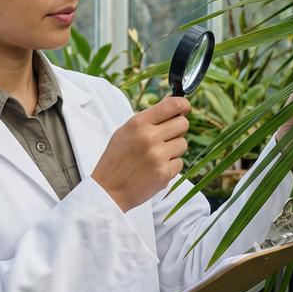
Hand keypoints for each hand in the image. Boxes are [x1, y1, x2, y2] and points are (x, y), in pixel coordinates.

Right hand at [92, 96, 190, 211]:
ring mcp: (158, 156)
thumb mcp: (126, 131)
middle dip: (178, 129)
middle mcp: (150, 137)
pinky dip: (170, 166)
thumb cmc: (116, 158)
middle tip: (166, 136)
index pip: (173, 105)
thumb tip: (172, 101)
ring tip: (156, 155)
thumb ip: (150, 117)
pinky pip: (180, 163)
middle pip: (183, 124)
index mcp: (139, 123)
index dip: (183, 105)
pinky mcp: (164, 173)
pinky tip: (155, 168)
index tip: (184, 108)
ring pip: (183, 144)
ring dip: (174, 149)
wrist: (108, 190)